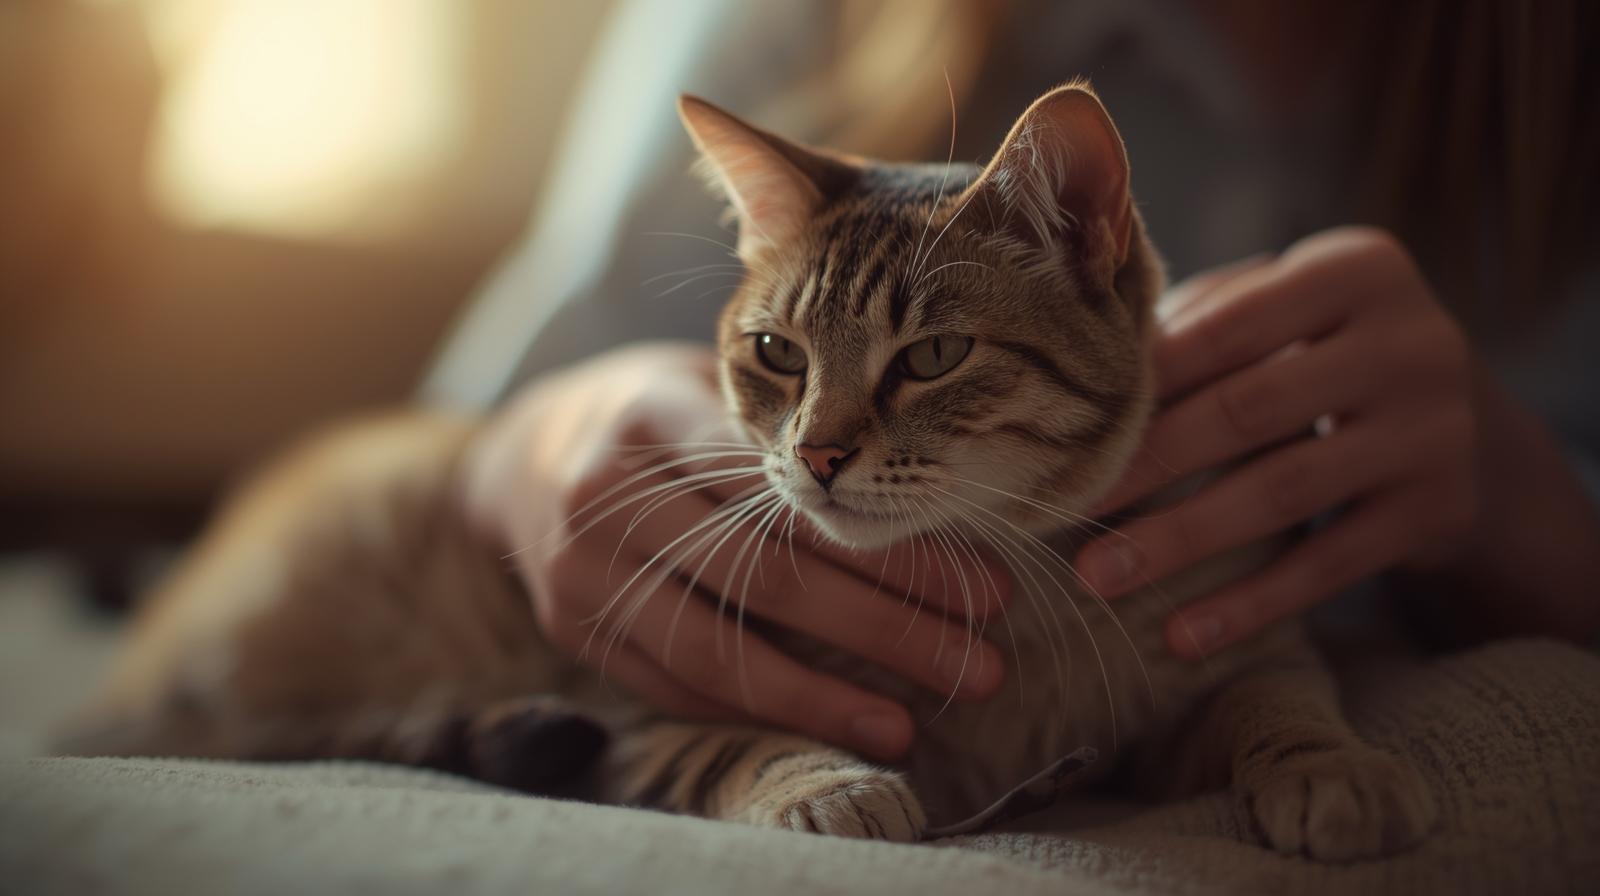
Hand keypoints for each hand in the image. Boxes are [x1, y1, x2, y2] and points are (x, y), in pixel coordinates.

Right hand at [465, 343, 1007, 759]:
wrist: (524, 453)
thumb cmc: (653, 413)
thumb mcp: (709, 382)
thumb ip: (788, 426)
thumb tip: (930, 490)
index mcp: (657, 416)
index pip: (794, 496)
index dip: (892, 549)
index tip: (984, 588)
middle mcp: (611, 495)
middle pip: (770, 577)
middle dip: (887, 630)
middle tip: (978, 664)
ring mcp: (583, 570)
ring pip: (723, 650)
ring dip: (825, 699)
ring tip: (909, 727)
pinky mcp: (573, 628)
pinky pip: (679, 686)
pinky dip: (759, 708)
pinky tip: (830, 722)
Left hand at [1076, 228, 1480, 657]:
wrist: (1457, 422)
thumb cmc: (1317, 355)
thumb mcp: (1279, 314)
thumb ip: (1197, 324)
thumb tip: (1076, 378)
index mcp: (1354, 270)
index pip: (1227, 325)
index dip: (1143, 381)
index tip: (1065, 431)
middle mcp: (1409, 341)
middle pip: (1249, 410)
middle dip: (1148, 466)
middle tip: (1066, 509)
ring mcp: (1434, 428)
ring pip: (1284, 492)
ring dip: (1182, 540)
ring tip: (1100, 577)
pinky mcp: (1441, 508)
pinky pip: (1331, 564)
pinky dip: (1250, 604)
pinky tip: (1183, 635)